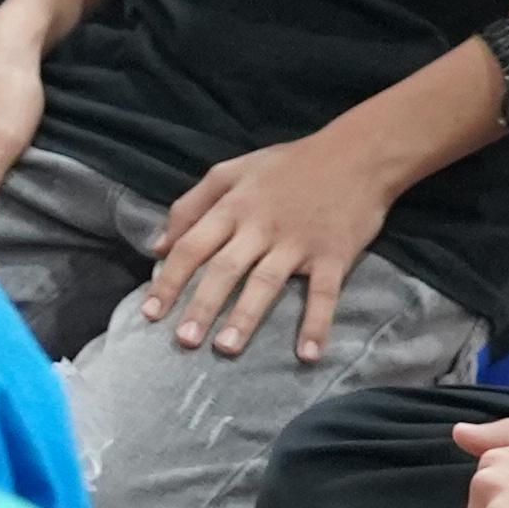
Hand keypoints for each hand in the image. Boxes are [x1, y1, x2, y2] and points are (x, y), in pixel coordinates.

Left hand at [137, 125, 408, 356]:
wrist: (358, 153)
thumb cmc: (289, 165)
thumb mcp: (232, 172)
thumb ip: (191, 206)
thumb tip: (158, 247)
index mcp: (233, 206)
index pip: (191, 246)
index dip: (169, 280)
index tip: (149, 313)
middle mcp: (261, 227)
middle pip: (224, 269)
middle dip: (201, 306)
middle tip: (183, 342)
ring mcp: (298, 242)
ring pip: (266, 282)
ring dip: (246, 317)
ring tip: (226, 348)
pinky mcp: (334, 254)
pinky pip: (323, 293)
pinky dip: (316, 323)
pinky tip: (307, 354)